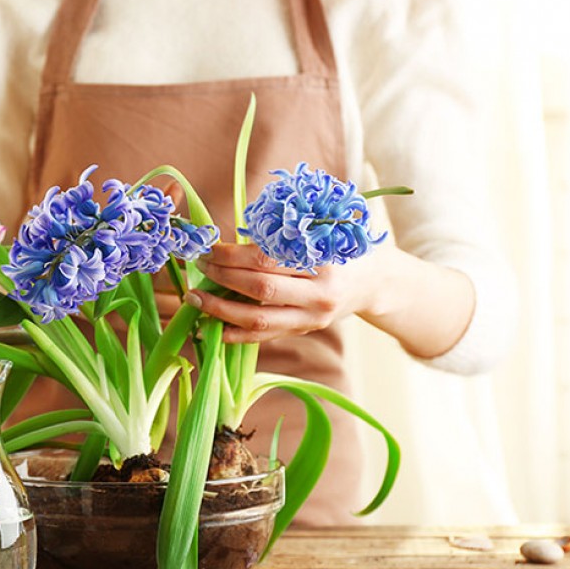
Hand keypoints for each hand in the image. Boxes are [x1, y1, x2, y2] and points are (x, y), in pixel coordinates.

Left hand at [184, 243, 381, 343]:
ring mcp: (311, 318)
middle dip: (222, 278)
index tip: (209, 249)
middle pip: (260, 289)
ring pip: (259, 319)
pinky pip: (265, 336)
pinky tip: (214, 327)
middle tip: (199, 267)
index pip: (268, 259)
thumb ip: (287, 232)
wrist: (374, 282)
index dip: (232, 255)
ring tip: (195, 299)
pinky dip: (236, 333)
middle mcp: (319, 293)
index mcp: (323, 261)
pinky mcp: (304, 332)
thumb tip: (233, 236)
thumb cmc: (342, 247)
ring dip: (221, 310)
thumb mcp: (324, 231)